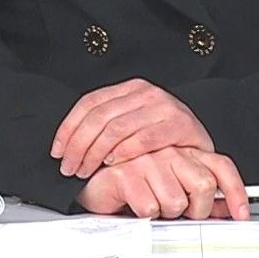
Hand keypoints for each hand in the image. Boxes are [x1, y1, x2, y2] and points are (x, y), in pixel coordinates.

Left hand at [52, 78, 211, 178]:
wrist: (201, 146)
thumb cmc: (164, 139)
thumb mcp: (131, 124)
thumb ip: (106, 126)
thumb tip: (67, 143)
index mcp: (130, 88)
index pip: (89, 102)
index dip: (68, 128)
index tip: (57, 150)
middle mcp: (146, 92)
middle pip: (100, 116)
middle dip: (79, 145)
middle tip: (70, 167)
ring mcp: (164, 106)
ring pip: (118, 127)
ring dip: (96, 152)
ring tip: (87, 169)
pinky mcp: (181, 124)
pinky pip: (146, 138)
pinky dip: (125, 151)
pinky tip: (114, 162)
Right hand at [75, 147, 248, 220]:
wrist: (94, 179)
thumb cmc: (133, 180)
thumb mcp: (172, 187)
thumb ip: (199, 197)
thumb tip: (226, 212)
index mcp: (184, 150)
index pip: (221, 166)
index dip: (234, 192)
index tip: (241, 215)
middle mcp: (170, 150)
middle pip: (203, 186)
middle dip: (193, 211)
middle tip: (178, 213)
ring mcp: (148, 157)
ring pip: (177, 201)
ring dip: (164, 213)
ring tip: (152, 204)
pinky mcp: (126, 171)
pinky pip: (149, 207)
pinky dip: (143, 214)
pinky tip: (135, 204)